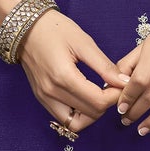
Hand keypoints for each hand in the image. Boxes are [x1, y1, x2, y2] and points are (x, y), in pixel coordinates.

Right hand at [17, 9, 130, 130]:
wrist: (25, 26)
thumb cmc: (54, 29)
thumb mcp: (83, 43)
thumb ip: (104, 66)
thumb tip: (124, 82)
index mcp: (64, 77)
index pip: (98, 102)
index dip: (115, 96)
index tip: (120, 83)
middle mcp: (52, 92)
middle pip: (90, 114)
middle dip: (106, 104)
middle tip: (111, 87)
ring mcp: (44, 97)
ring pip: (75, 123)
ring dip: (91, 114)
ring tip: (97, 95)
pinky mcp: (41, 98)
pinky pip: (63, 118)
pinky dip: (77, 114)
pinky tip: (84, 98)